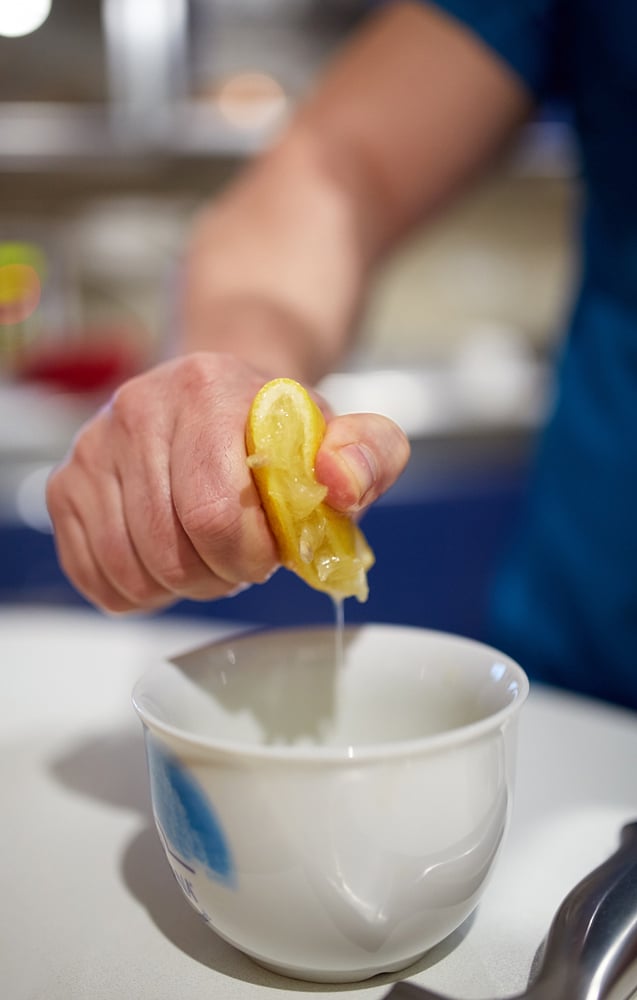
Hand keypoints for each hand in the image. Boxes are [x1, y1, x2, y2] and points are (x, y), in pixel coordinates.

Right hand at [46, 352, 409, 612]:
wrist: (218, 399)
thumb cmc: (279, 432)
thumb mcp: (344, 436)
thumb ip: (369, 455)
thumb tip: (342, 484)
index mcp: (206, 390)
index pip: (216, 514)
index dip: (250, 555)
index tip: (269, 546)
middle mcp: (136, 409)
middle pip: (170, 551)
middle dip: (218, 575)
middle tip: (239, 556)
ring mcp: (91, 448)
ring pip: (130, 571)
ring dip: (180, 585)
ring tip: (205, 552)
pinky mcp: (65, 486)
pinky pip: (96, 577)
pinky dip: (138, 591)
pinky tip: (167, 558)